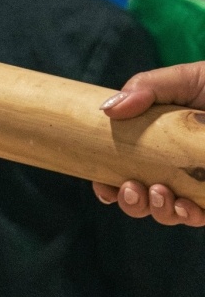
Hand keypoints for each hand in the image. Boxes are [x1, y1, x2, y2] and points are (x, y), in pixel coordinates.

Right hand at [93, 62, 204, 225]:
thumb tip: (106, 110)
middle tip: (130, 188)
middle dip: (131, 203)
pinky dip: (186, 215)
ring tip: (159, 193)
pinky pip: (197, 217)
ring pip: (168, 213)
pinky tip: (185, 206)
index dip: (110, 185)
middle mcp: (177, 168)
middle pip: (143, 199)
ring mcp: (200, 184)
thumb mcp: (187, 79)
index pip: (126, 171)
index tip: (102, 186)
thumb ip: (147, 88)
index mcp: (160, 143)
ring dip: (156, 211)